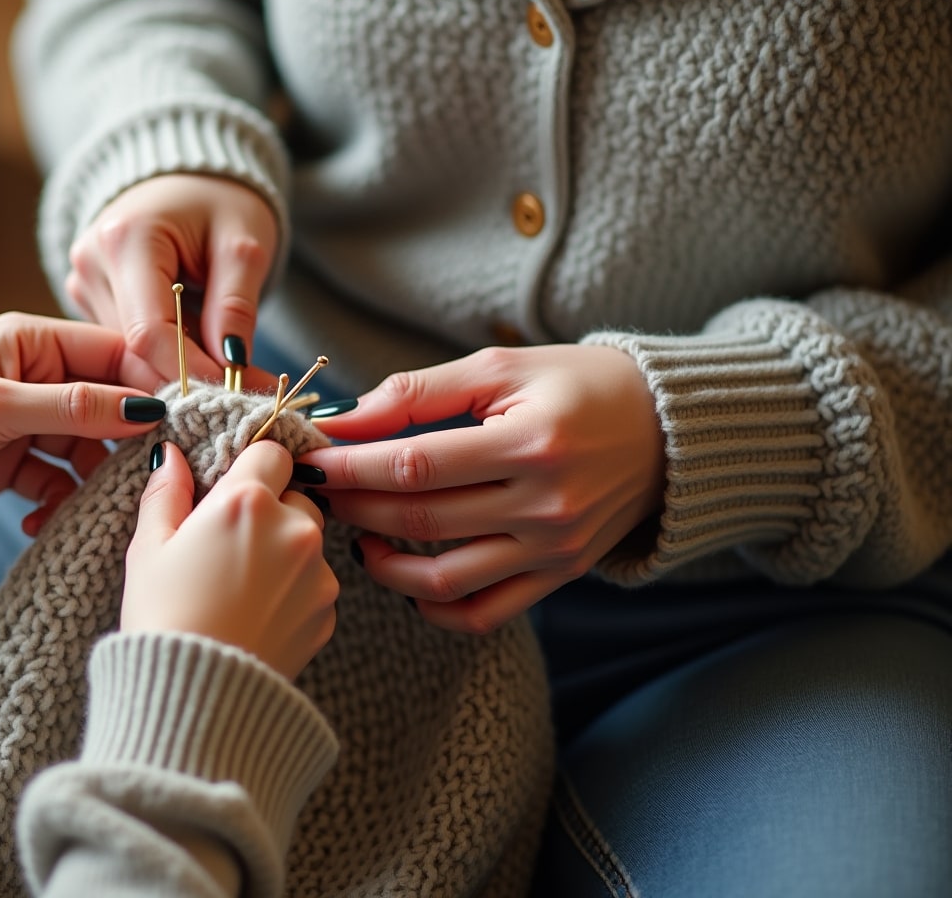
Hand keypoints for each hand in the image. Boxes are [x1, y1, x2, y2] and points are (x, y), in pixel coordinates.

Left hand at [0, 313, 167, 532]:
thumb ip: (72, 406)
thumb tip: (143, 408)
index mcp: (29, 341)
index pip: (112, 353)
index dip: (150, 383)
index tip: (185, 416)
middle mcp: (34, 376)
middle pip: (107, 403)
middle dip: (127, 439)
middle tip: (151, 471)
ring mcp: (27, 421)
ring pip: (87, 448)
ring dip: (94, 479)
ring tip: (98, 506)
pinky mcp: (15, 463)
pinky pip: (59, 481)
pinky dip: (59, 502)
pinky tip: (43, 521)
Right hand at [66, 174, 279, 387]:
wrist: (188, 177)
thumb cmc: (220, 201)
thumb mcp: (242, 247)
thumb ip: (235, 307)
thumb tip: (232, 369)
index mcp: (125, 239)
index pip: (148, 331)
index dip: (190, 370)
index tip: (233, 393)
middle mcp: (91, 261)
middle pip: (135, 346)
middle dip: (190, 372)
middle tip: (246, 389)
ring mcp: (83, 279)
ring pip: (130, 350)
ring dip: (179, 363)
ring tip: (230, 360)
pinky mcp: (88, 293)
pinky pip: (126, 339)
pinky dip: (166, 349)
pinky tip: (198, 341)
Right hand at [122, 440, 336, 679]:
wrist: (196, 697)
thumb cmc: (163, 619)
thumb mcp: (148, 549)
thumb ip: (166, 493)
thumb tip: (172, 456)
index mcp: (246, 501)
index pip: (271, 452)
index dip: (250, 467)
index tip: (232, 490)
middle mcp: (293, 529)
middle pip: (296, 496)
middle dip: (270, 511)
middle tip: (229, 546)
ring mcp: (317, 573)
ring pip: (307, 543)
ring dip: (283, 552)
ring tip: (239, 588)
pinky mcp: (328, 613)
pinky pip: (313, 585)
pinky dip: (292, 593)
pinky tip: (254, 615)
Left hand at [299, 345, 664, 633]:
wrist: (671, 431)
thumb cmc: (578, 386)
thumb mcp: (503, 368)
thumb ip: (420, 392)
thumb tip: (349, 419)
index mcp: (529, 443)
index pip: (415, 466)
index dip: (352, 467)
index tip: (311, 459)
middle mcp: (544, 505)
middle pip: (419, 520)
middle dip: (353, 506)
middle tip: (319, 490)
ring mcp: (553, 550)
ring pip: (443, 579)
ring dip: (381, 563)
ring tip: (354, 531)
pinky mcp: (558, 577)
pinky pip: (482, 614)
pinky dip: (433, 606)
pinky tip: (403, 575)